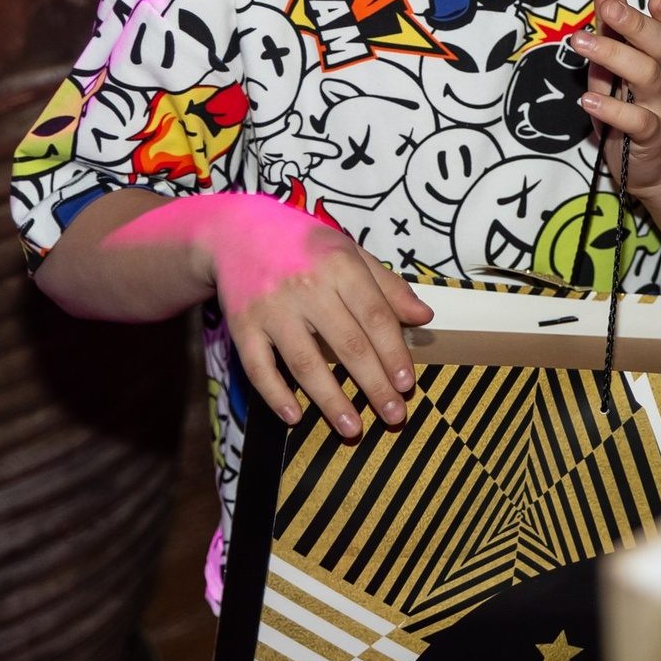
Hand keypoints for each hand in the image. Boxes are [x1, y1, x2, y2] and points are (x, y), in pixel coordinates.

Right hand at [200, 194, 433, 438]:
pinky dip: (276, 395)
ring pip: (306, 363)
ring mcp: (272, 309)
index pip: (376, 317)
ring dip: (331, 401)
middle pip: (348, 345)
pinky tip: (295, 417)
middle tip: (393, 416)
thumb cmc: (304, 245)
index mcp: (340, 266)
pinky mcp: (242, 326)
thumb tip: (424, 317)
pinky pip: (259, 368)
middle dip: (374, 385)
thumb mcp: (350, 252)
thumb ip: (388, 285)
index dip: (394, 354)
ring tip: (352, 428)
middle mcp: (307, 288)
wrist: (236, 232)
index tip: (407, 385)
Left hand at [571, 0, 660, 196]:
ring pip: (647, 76)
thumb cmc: (632, 106)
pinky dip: (612, 109)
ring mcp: (658, 107)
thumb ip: (611, 26)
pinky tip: (588, 100)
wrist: (656, 166)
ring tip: (580, 43)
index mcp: (660, 57)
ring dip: (614, 56)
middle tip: (609, 9)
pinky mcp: (648, 137)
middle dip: (636, 24)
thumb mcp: (615, 64)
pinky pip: (636, 120)